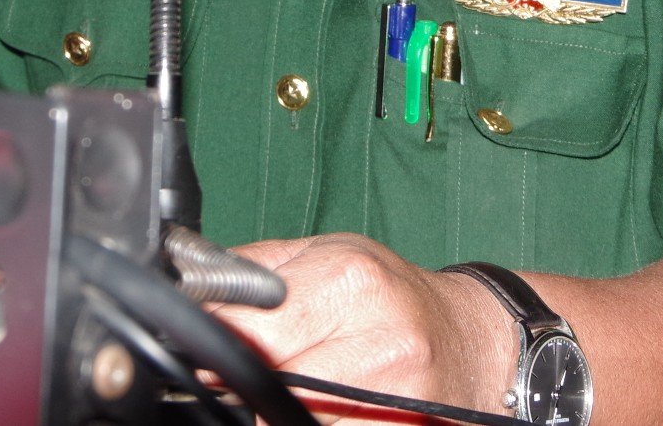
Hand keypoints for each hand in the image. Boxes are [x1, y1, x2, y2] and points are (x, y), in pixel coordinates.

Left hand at [210, 233, 514, 422]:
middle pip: (264, 381)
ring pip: (284, 421)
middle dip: (239, 381)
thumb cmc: (396, 296)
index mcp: (350, 280)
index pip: (249, 327)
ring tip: (287, 390)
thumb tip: (186, 285)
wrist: (476, 342)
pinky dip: (305, 424)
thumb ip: (255, 268)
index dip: (216, 343)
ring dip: (270, 412)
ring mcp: (389, 399)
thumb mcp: (331, 255)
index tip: (201, 346)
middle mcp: (375, 338)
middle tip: (241, 372)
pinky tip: (318, 409)